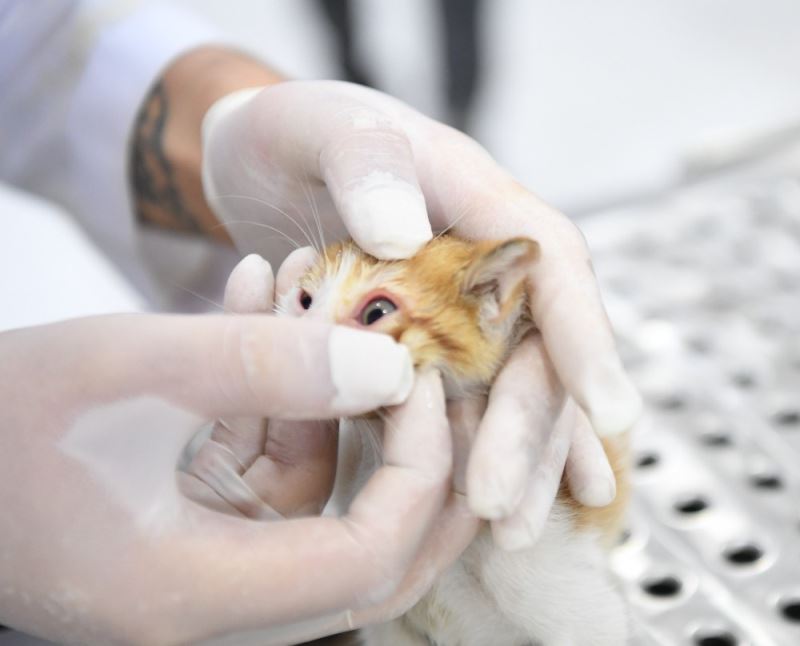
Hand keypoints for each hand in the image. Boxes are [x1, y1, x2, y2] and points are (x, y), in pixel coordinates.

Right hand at [0, 292, 477, 643]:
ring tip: (315, 291)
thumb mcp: (127, 368)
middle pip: (367, 560)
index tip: (419, 379)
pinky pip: (266, 463)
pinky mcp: (193, 521)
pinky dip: (277, 394)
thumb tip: (388, 368)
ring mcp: (203, 564)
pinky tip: (261, 307)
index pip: (364, 562)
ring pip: (316, 495)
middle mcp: (208, 601)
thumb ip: (261, 365)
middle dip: (412, 464)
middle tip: (437, 378)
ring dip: (328, 394)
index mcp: (191, 594)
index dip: (416, 472)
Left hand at [202, 79, 641, 548]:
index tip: (613, 411)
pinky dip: (483, 453)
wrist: (258, 161)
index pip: (553, 267)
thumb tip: (403, 233)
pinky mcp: (422, 346)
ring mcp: (457, 310)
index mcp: (480, 201)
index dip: (585, 340)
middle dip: (530, 431)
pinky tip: (508, 507)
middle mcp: (485, 264)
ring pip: (508, 392)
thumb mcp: (326, 129)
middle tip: (503, 504)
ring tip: (510, 530)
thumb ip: (367, 167)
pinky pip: (464, 405)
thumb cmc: (297, 135)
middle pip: (534, 350)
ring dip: (515, 462)